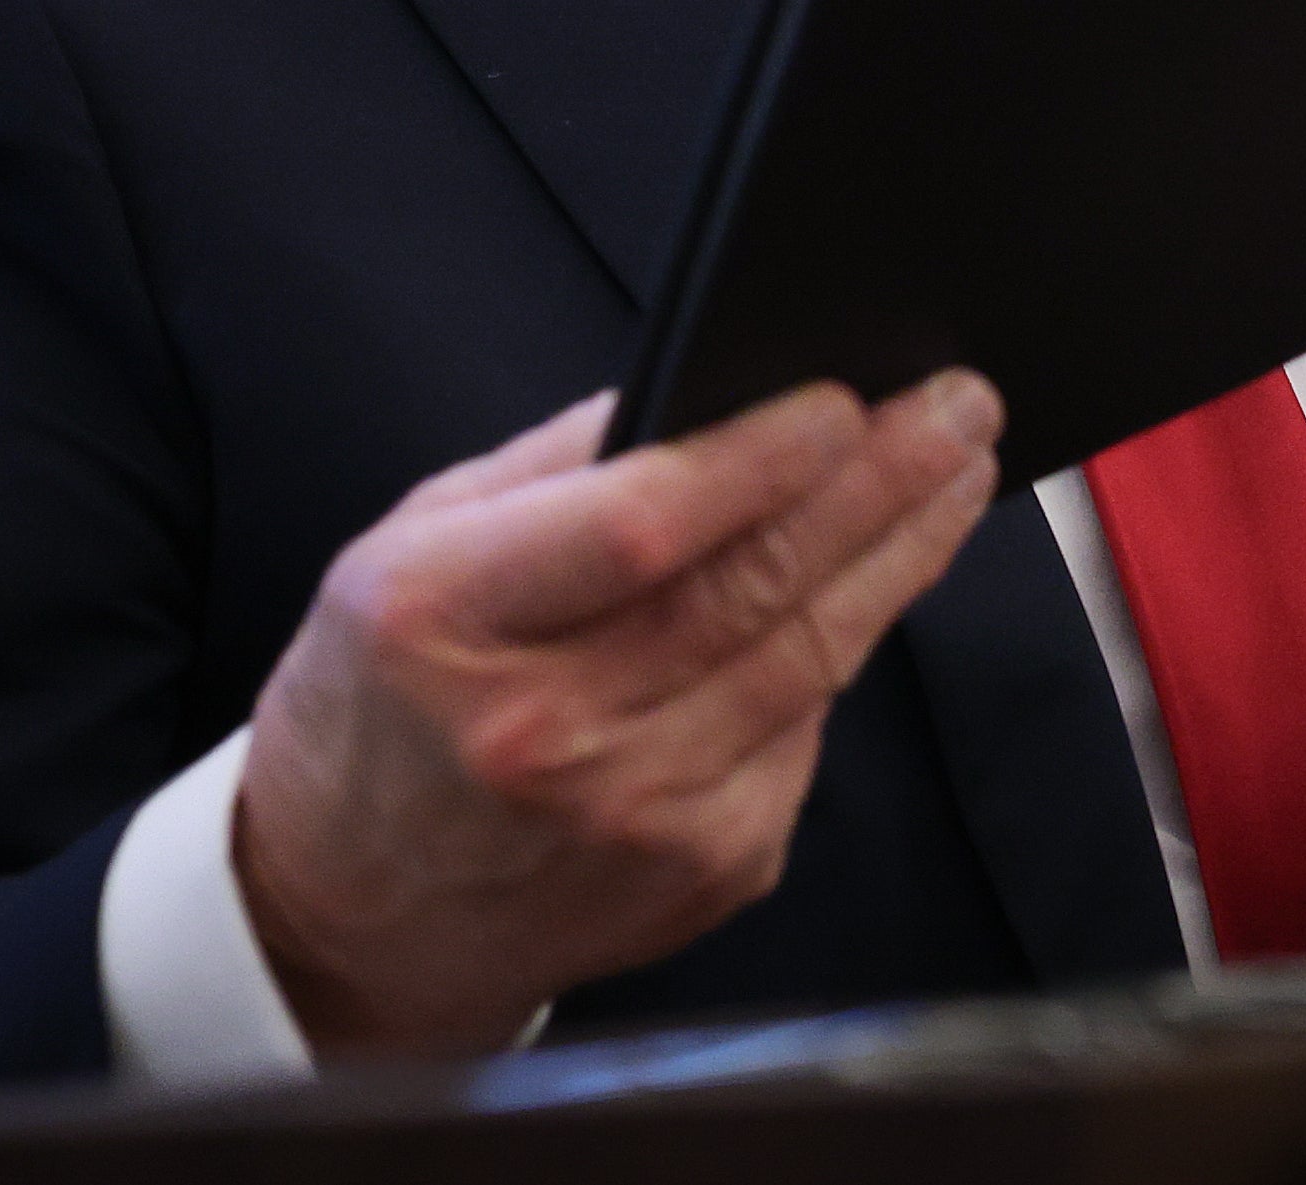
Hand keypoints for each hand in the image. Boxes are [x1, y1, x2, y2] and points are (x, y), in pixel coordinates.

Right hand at [233, 370, 1004, 1058]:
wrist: (348, 917)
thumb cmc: (383, 700)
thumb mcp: (410, 545)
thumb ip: (557, 465)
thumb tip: (714, 389)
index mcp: (442, 624)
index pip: (639, 528)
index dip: (759, 459)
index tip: (847, 398)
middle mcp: (539, 735)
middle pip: (752, 588)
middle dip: (878, 483)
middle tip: (957, 405)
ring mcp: (631, 817)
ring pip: (809, 659)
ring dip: (901, 554)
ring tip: (954, 473)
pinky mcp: (702, 870)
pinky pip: (804, 734)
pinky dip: (842, 651)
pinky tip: (871, 585)